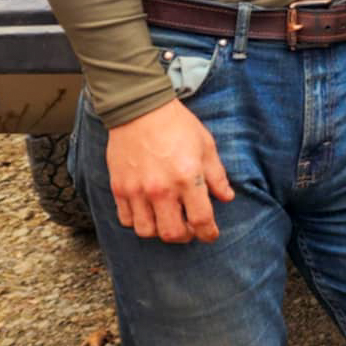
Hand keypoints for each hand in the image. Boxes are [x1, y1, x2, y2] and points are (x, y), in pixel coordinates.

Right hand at [106, 96, 234, 243]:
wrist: (139, 109)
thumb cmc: (177, 124)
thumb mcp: (206, 145)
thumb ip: (216, 175)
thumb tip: (226, 197)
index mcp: (187, 177)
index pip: (201, 220)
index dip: (209, 233)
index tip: (210, 234)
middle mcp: (161, 189)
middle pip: (173, 233)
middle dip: (185, 236)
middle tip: (190, 228)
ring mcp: (137, 190)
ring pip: (147, 231)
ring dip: (160, 231)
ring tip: (167, 219)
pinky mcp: (119, 188)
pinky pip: (126, 219)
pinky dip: (138, 221)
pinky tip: (147, 211)